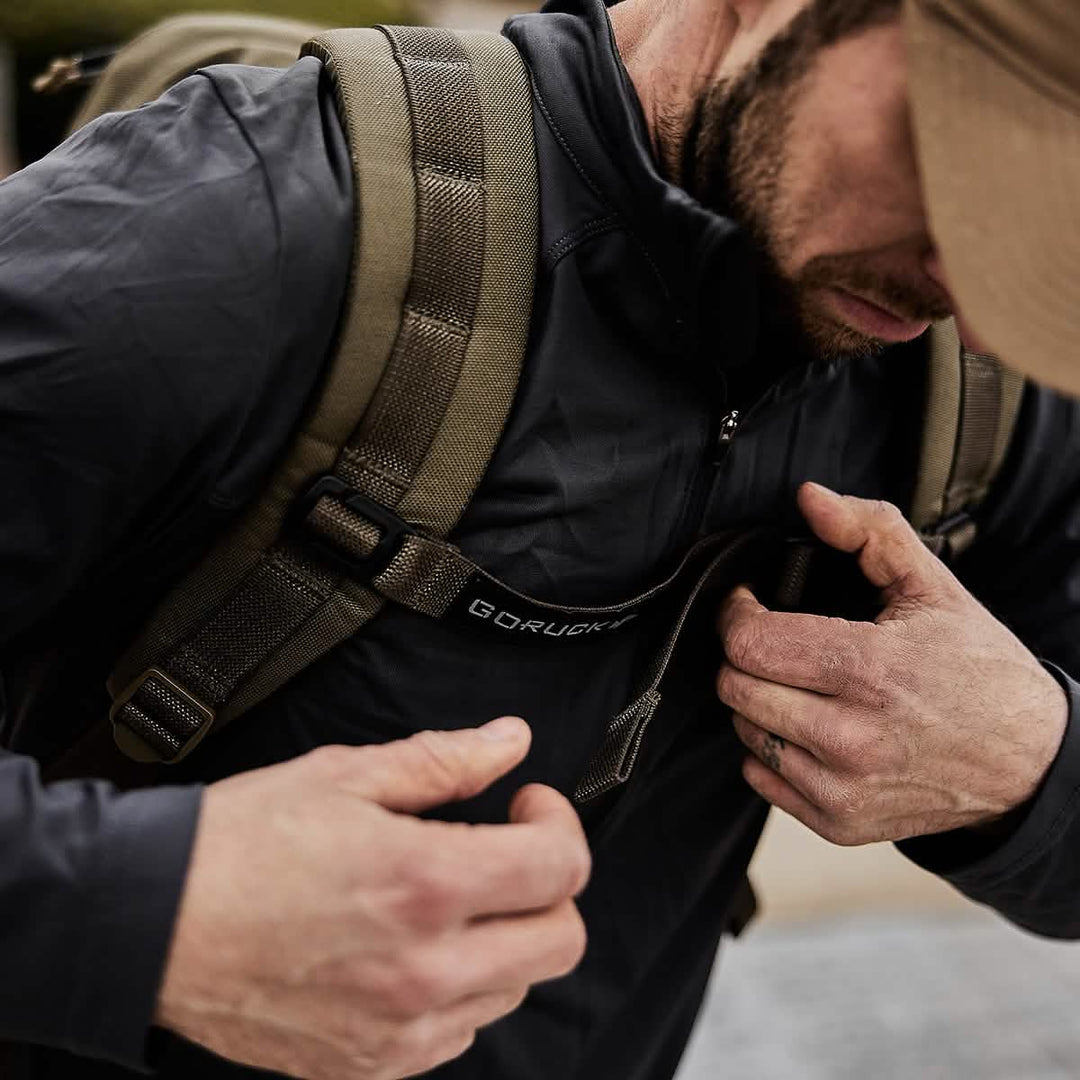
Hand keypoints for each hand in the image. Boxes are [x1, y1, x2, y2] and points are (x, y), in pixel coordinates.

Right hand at [156, 717, 589, 1078]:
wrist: (152, 923)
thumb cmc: (239, 845)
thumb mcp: (345, 776)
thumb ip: (444, 760)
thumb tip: (508, 742)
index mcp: (422, 883)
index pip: (558, 869)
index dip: (558, 823)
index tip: (529, 805)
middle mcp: (423, 968)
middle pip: (561, 940)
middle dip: (551, 886)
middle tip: (511, 850)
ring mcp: (400, 1030)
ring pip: (517, 988)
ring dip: (508, 936)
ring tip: (455, 896)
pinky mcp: (372, 1064)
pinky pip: (460, 1033)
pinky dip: (462, 987)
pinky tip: (420, 948)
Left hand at [716, 482, 1068, 845]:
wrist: (1028, 763)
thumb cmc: (977, 669)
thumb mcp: (933, 586)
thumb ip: (869, 530)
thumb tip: (809, 498)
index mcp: (871, 669)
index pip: (750, 642)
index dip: (736, 612)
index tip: (750, 602)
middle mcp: (851, 736)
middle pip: (735, 686)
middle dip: (743, 653)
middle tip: (773, 640)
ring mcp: (843, 787)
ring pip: (743, 729)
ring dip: (757, 699)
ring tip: (799, 682)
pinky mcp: (839, 823)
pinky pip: (760, 776)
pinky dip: (771, 746)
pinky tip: (809, 725)